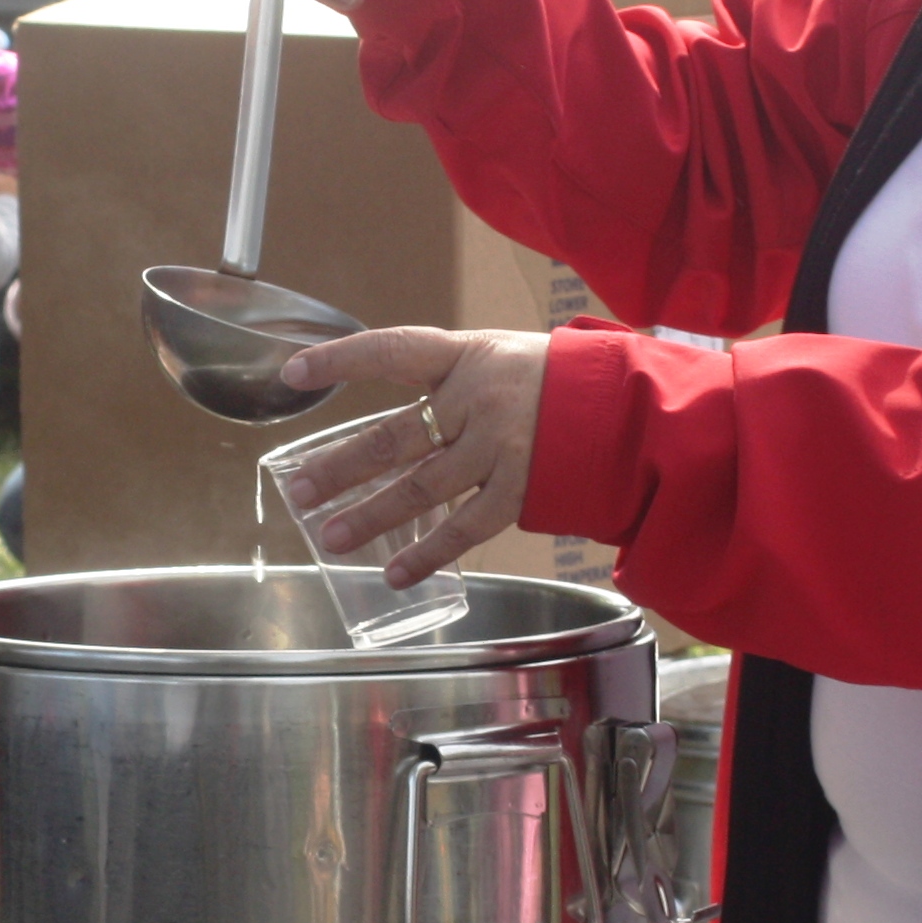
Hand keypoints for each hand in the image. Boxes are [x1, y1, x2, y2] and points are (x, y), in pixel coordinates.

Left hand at [270, 324, 549, 586]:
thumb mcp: (500, 359)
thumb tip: (392, 429)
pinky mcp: (521, 490)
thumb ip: (449, 385)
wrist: (629, 409)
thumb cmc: (555, 384)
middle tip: (298, 490)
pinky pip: (463, 529)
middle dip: (339, 467)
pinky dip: (426, 554)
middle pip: (393, 437)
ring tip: (328, 536)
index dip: (339, 360)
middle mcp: (479, 399)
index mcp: (467, 356)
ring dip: (369, 516)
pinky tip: (394, 572)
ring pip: (420, 488)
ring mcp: (500, 448)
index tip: (292, 372)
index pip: (391, 350)